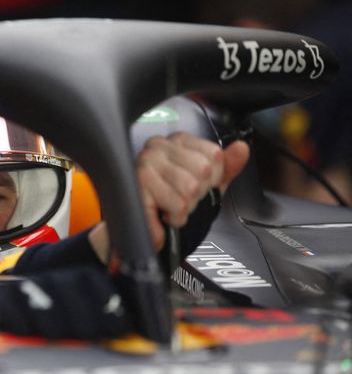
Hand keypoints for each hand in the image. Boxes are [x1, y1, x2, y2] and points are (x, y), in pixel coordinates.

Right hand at [88, 133, 249, 260]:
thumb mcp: (203, 185)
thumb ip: (225, 166)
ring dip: (183, 211)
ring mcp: (144, 166)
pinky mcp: (135, 188)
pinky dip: (174, 221)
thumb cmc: (166, 204)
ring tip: (168, 209)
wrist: (131, 231)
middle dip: (196, 197)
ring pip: (190, 190)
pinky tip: (162, 219)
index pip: (213, 155)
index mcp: (175, 142)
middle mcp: (157, 148)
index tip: (194, 188)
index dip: (211, 180)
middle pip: (203, 172)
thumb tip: (241, 148)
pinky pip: (176, 207)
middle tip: (178, 201)